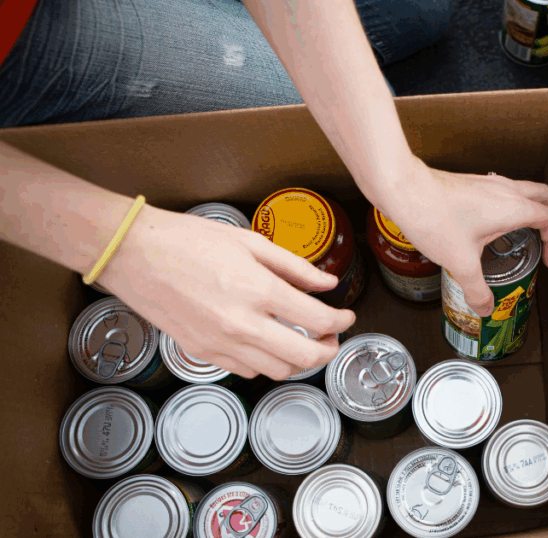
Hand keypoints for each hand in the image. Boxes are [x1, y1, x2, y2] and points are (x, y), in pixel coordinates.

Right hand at [99, 207, 355, 379]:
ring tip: (304, 341)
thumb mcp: (250, 242)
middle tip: (333, 337)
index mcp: (258, 291)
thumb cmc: (187, 240)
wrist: (133, 253)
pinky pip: (248, 371)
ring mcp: (221, 343)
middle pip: (305, 357)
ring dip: (300, 361)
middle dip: (329, 350)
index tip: (346, 315)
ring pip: (279, 371)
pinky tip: (269, 343)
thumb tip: (327, 283)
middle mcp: (242, 324)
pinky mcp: (203, 353)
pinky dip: (267, 363)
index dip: (342, 321)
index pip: (319, 321)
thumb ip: (295, 267)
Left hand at [377, 158, 547, 317]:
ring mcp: (487, 183)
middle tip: (544, 241)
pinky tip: (489, 226)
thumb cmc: (434, 217)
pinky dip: (507, 206)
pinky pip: (501, 191)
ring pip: (522, 190)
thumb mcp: (461, 262)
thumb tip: (485, 307)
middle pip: (543, 196)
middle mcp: (505, 190)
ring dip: (528, 210)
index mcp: (512, 207)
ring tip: (520, 236)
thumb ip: (477, 289)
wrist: (403, 188)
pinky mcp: (471, 183)